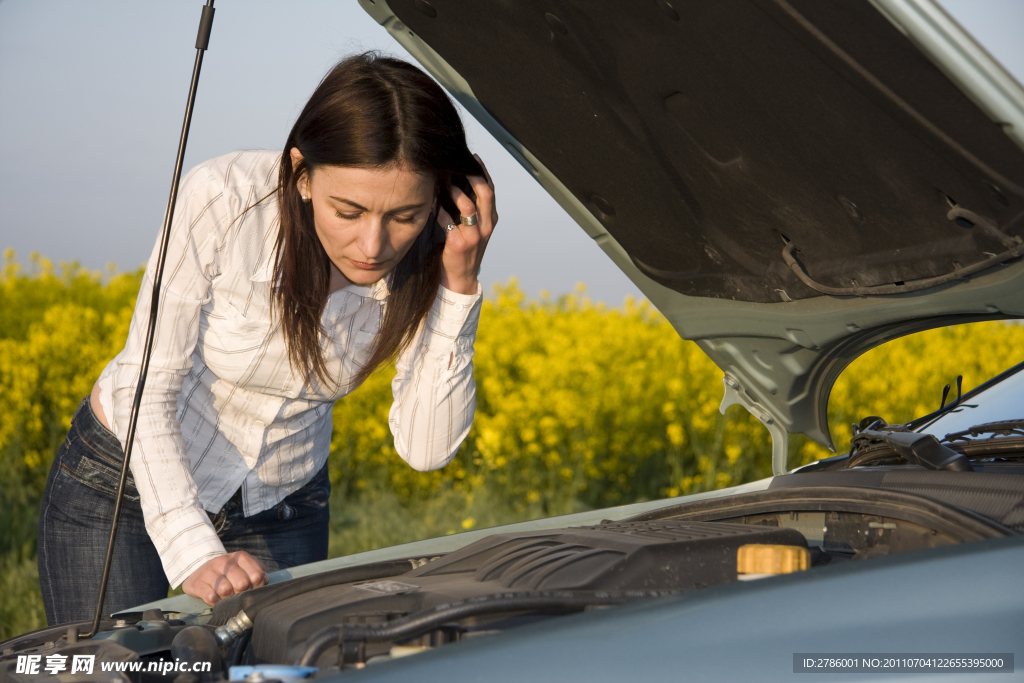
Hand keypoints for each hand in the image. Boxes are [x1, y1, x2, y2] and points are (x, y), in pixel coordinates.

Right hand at [182, 551, 268, 605]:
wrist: (199, 569)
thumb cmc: (228, 572)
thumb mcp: (244, 567)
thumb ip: (257, 572)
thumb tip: (264, 579)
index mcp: (240, 557)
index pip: (256, 575)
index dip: (257, 587)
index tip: (252, 589)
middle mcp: (224, 561)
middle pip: (242, 583)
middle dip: (242, 593)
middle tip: (238, 595)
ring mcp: (210, 571)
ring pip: (226, 590)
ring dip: (228, 598)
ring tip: (227, 597)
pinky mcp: (197, 583)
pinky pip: (211, 597)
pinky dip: (216, 602)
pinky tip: (217, 600)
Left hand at [437, 154, 496, 294]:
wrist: (461, 277)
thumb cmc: (464, 249)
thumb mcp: (474, 228)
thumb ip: (471, 209)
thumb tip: (458, 181)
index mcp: (491, 220)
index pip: (490, 190)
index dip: (483, 173)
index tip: (473, 158)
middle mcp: (486, 226)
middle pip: (485, 194)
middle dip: (474, 176)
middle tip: (461, 163)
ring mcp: (474, 236)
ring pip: (468, 206)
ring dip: (455, 191)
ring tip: (445, 181)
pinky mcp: (459, 243)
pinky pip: (448, 221)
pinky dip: (440, 210)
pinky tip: (432, 203)